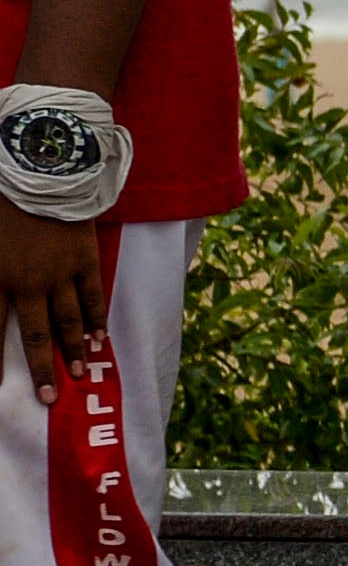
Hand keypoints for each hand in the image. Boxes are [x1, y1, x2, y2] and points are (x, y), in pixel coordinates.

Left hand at [0, 198, 102, 404]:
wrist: (40, 168)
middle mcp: (29, 283)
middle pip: (34, 334)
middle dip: (41, 368)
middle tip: (50, 397)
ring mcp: (61, 273)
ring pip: (67, 320)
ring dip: (72, 349)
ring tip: (80, 372)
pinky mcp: (85, 260)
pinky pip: (93, 297)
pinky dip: (96, 320)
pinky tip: (100, 339)